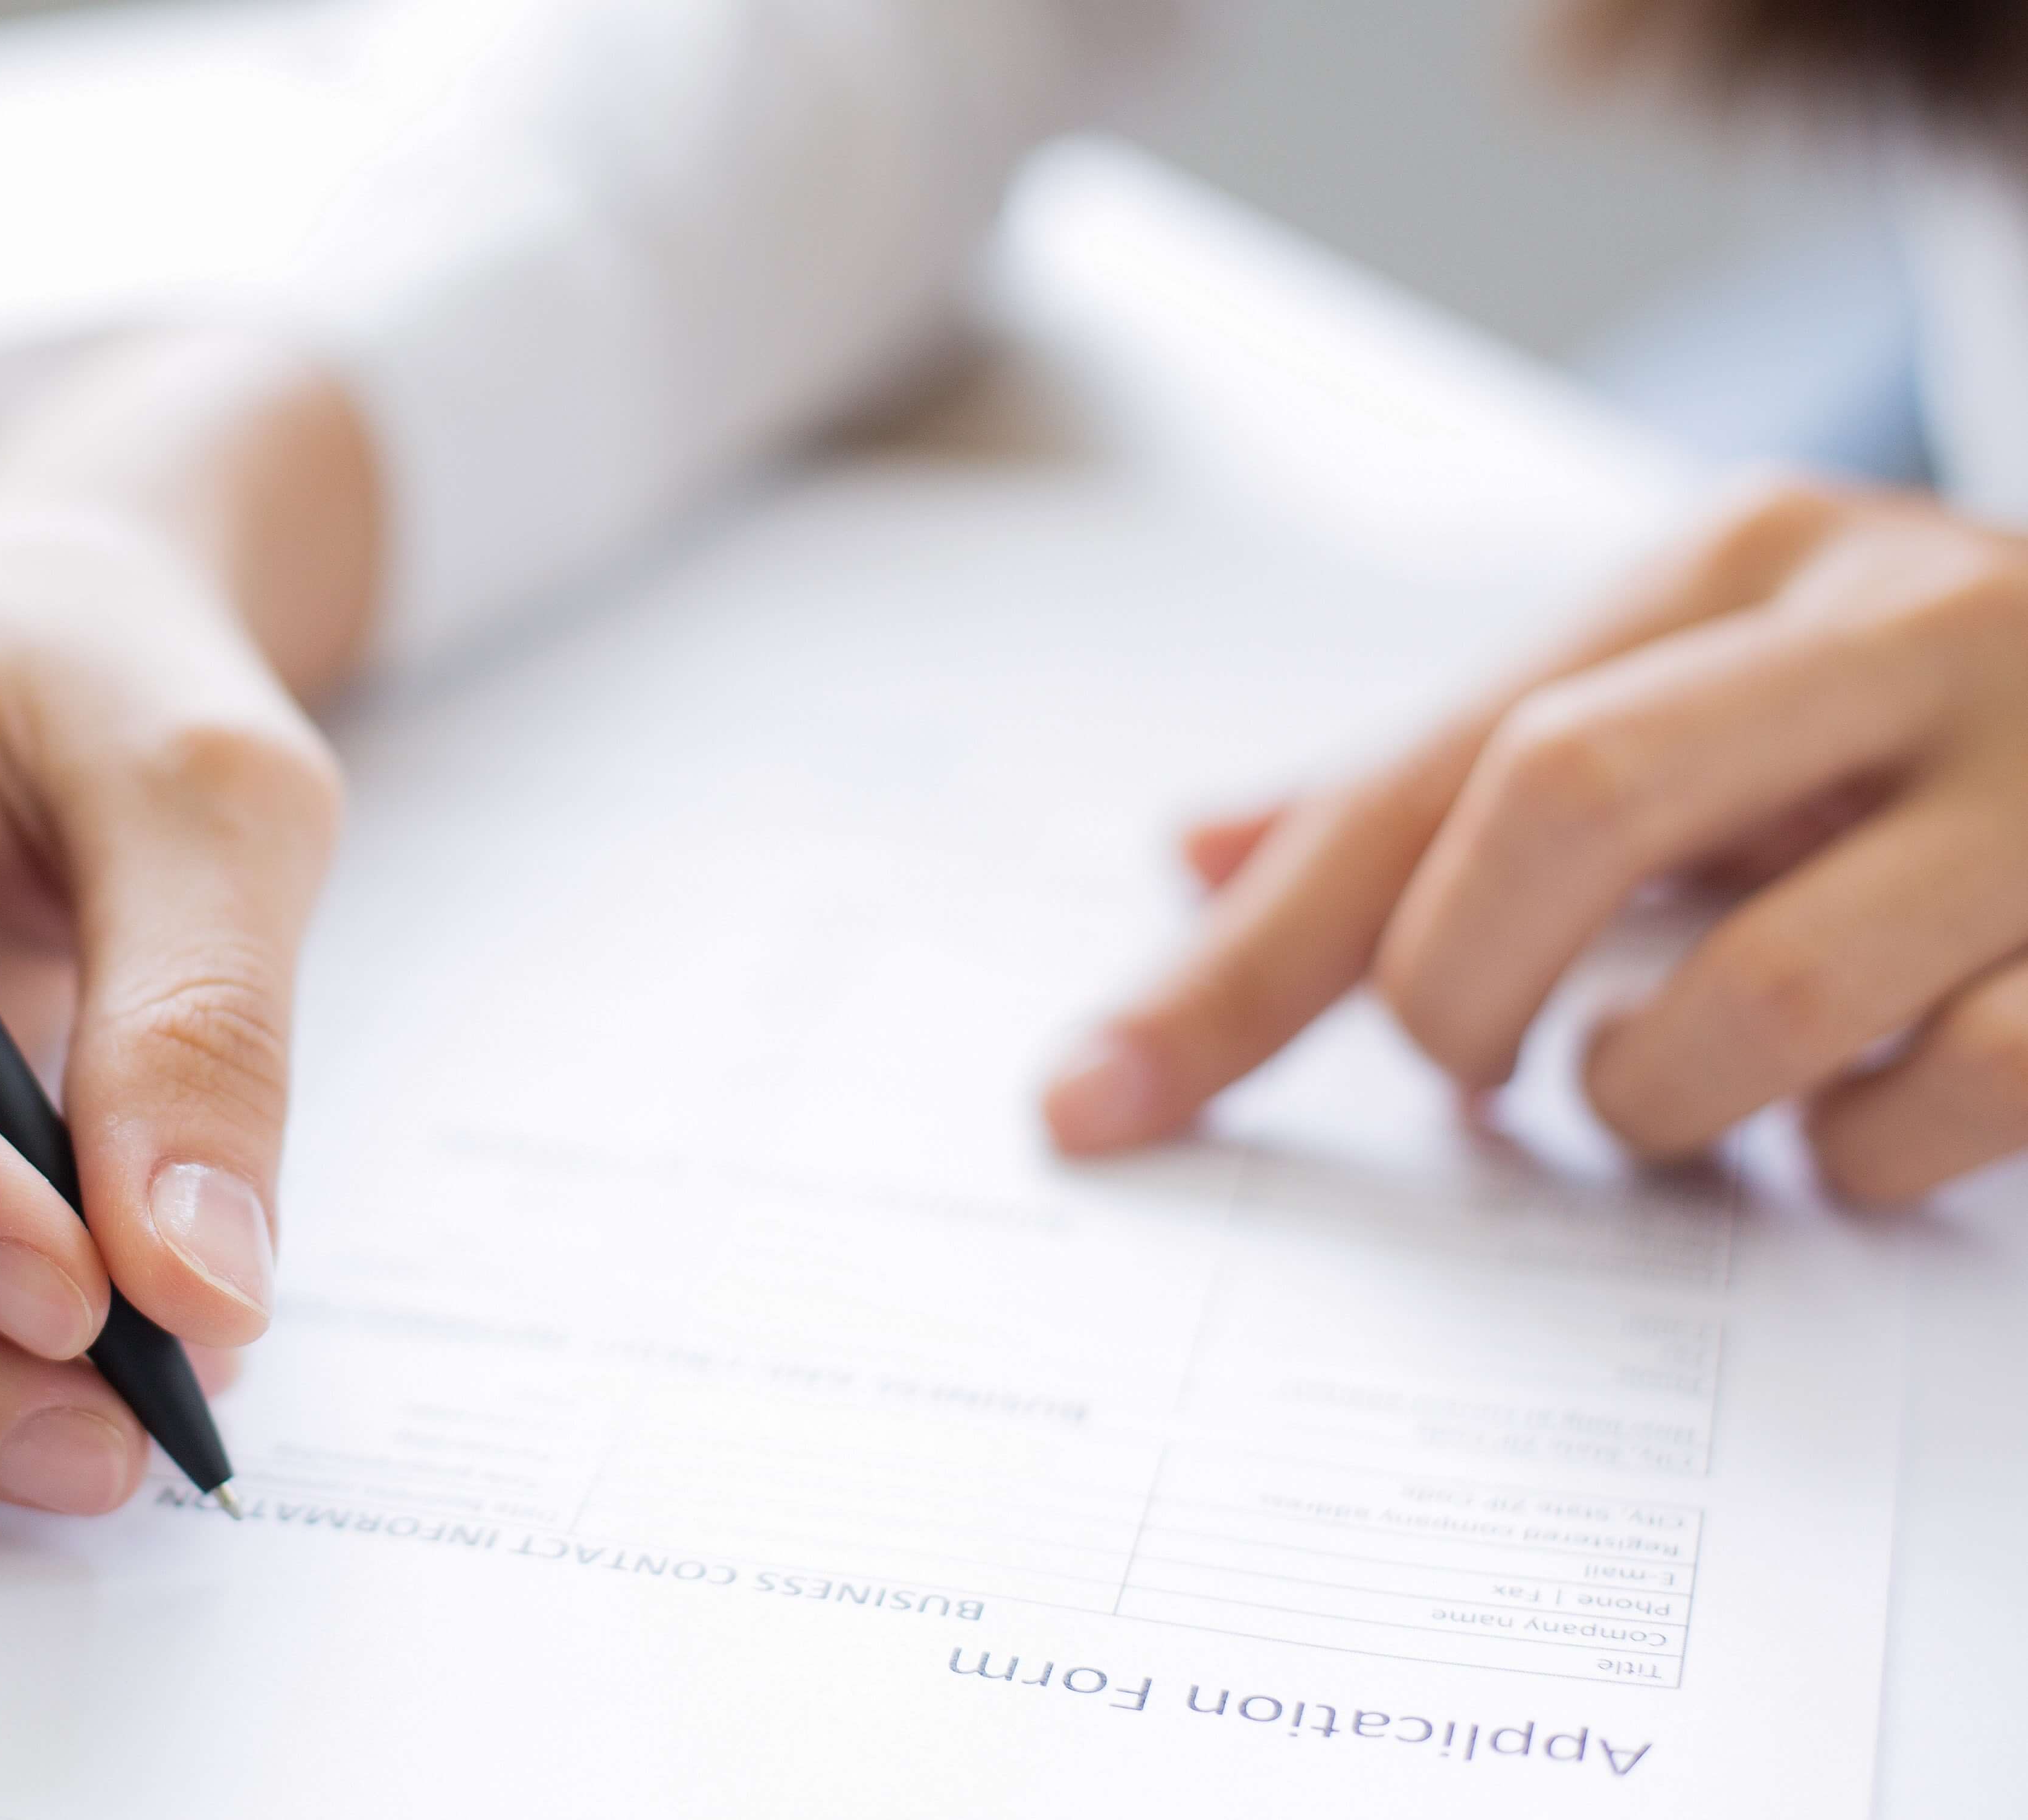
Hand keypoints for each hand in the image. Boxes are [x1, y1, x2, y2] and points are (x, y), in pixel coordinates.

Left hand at [1043, 479, 2027, 1202]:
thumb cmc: (1893, 745)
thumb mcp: (1678, 718)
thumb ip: (1439, 794)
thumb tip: (1181, 861)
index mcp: (1741, 565)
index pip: (1424, 772)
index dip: (1247, 958)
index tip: (1097, 1106)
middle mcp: (1901, 625)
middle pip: (1561, 806)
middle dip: (1464, 992)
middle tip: (1480, 1075)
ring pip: (1760, 990)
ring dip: (1660, 1102)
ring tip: (1669, 1099)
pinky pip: (1957, 1097)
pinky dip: (1856, 1160)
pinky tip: (1850, 1132)